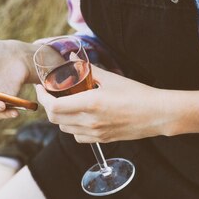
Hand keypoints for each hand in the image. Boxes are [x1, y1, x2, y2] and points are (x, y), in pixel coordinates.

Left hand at [34, 66, 198, 142]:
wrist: (157, 115)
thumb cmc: (137, 94)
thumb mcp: (111, 78)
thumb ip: (88, 69)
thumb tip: (71, 57)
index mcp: (91, 103)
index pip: (54, 106)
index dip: (42, 97)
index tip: (40, 87)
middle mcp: (90, 122)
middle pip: (56, 119)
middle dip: (49, 105)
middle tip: (50, 93)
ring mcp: (96, 133)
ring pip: (65, 129)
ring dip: (60, 116)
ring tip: (65, 103)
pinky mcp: (102, 140)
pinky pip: (78, 137)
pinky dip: (73, 127)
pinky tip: (80, 116)